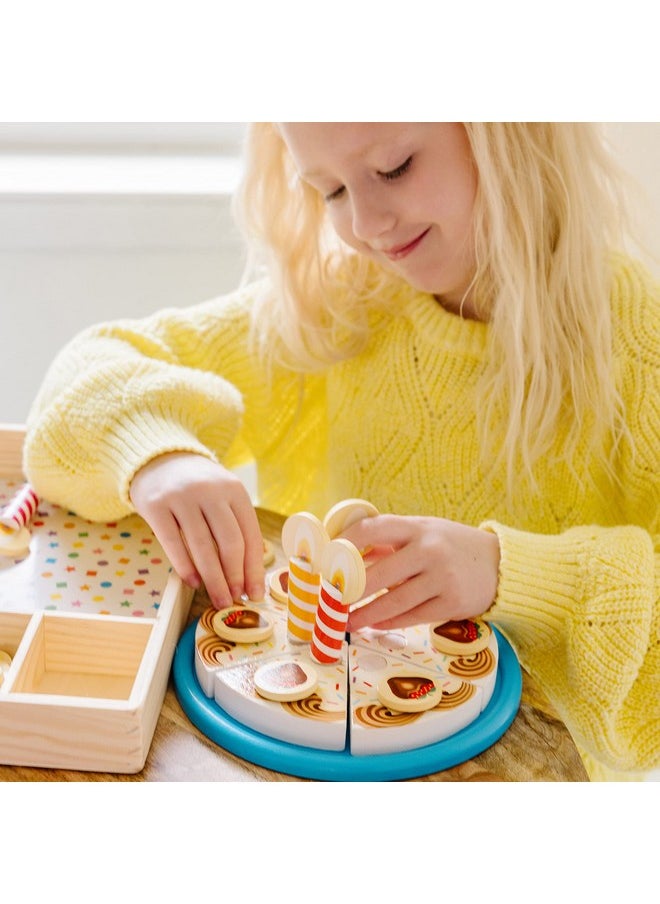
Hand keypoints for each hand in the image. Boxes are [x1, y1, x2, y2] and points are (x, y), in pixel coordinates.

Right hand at [129, 452, 263, 607]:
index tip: (254, 593)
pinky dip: (185, 567)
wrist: (160, 460)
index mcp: (235, 491)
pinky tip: (193, 582)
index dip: (253, 569)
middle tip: (233, 601)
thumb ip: (235, 528)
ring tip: (217, 599)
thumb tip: (247, 577)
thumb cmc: (199, 489)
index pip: (250, 535)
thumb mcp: (223, 497)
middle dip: (234, 577)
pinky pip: (173, 542)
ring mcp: (183, 497)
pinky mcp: (157, 505)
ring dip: (212, 579)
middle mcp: (211, 491)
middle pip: (230, 542)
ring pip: (202, 546)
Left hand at [342, 514, 499, 631]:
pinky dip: (390, 622)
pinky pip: (412, 616)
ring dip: (365, 615)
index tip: (327, 560)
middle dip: (349, 591)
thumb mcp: (425, 532)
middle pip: (378, 573)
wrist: (501, 564)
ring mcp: (442, 577)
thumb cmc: (452, 546)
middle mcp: (429, 550)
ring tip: (345, 621)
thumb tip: (347, 555)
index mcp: (417, 527)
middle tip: (330, 601)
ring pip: (394, 601)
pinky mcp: (452, 603)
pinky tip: (375, 625)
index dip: (345, 544)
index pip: (372, 529)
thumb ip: (391, 541)